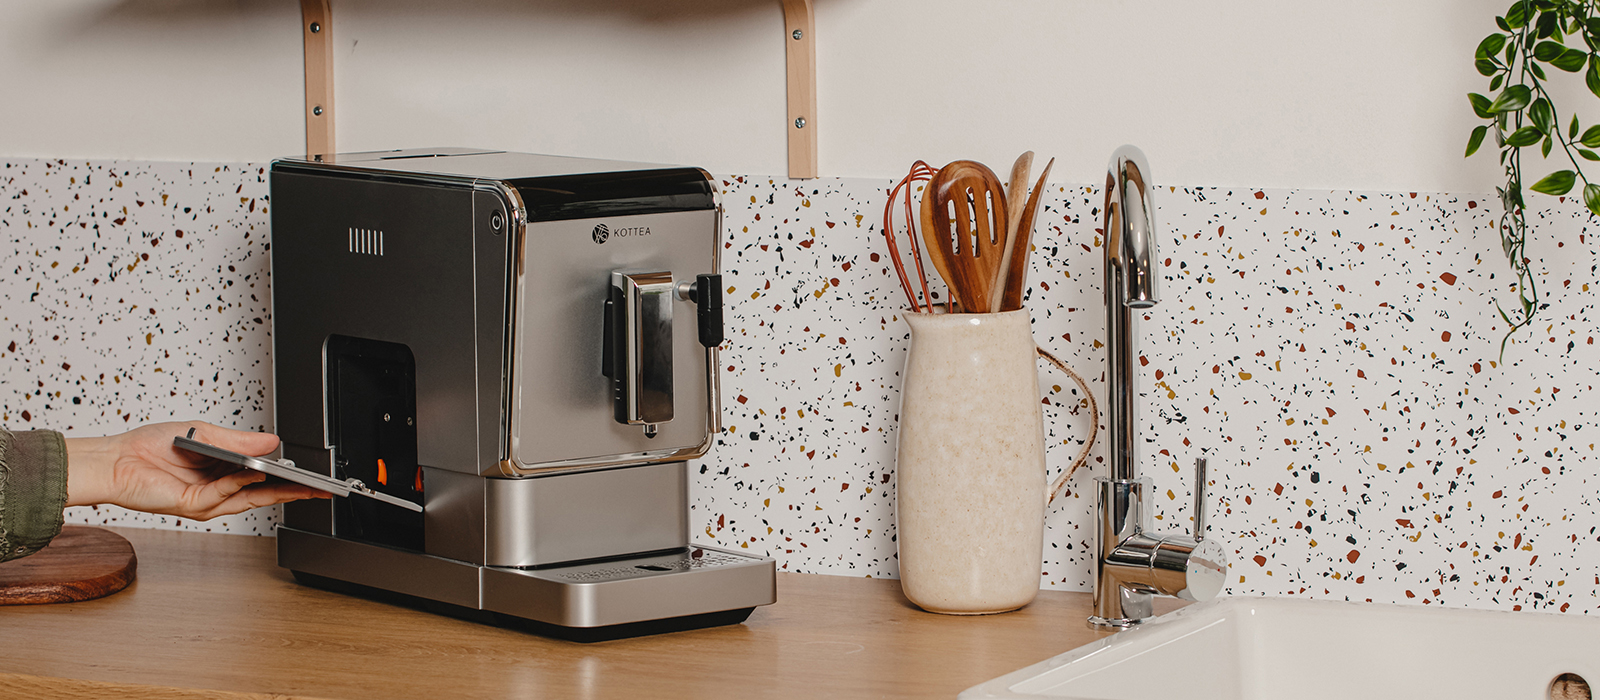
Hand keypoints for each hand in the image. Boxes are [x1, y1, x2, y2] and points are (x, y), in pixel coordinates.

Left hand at [65, 421, 329, 519]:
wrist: (115, 460)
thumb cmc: (150, 447)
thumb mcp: (203, 434)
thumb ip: (239, 441)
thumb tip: (271, 442)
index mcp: (224, 470)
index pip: (265, 476)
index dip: (289, 475)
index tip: (311, 473)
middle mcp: (219, 488)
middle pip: (265, 492)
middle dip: (294, 490)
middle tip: (320, 487)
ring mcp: (207, 500)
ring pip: (250, 497)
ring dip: (273, 489)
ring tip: (296, 479)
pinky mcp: (193, 504)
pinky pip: (224, 493)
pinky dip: (240, 482)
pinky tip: (253, 471)